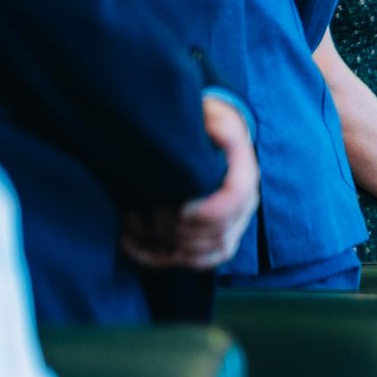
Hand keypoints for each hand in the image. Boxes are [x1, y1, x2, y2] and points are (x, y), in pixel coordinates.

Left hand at [122, 95, 258, 270]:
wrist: (211, 136)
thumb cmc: (207, 124)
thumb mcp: (213, 114)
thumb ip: (217, 123)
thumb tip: (218, 131)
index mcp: (245, 176)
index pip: (235, 203)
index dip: (207, 213)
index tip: (178, 209)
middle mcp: (244, 207)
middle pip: (218, 234)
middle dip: (177, 230)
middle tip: (144, 213)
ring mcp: (231, 226)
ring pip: (207, 253)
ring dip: (168, 246)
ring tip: (134, 226)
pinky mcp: (213, 239)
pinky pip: (196, 262)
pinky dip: (161, 258)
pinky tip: (132, 244)